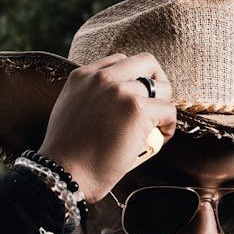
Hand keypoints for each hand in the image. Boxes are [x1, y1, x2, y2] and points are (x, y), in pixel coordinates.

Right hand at [38, 53, 176, 202]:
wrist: (65, 172)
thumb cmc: (66, 154)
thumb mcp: (70, 110)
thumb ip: (89, 97)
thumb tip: (111, 105)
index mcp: (83, 75)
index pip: (120, 61)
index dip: (134, 78)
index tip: (137, 96)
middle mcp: (102, 78)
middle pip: (145, 62)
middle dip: (158, 80)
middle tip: (157, 104)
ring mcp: (121, 92)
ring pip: (162, 88)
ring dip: (164, 106)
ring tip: (158, 126)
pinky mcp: (137, 110)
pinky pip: (168, 111)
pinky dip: (169, 126)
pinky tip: (161, 138)